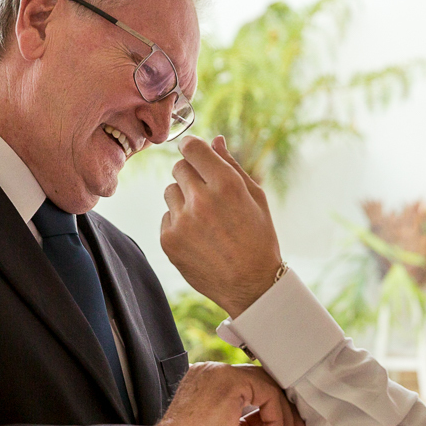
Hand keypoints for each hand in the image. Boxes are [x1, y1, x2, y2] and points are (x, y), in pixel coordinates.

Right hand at [157, 362, 307, 425]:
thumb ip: (254, 424)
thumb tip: (277, 423)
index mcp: (209, 384)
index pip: (252, 387)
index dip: (275, 409)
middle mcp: (212, 373)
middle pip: (263, 383)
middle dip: (285, 412)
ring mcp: (218, 374)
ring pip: (268, 387)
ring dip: (284, 419)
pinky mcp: (227, 381)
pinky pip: (267, 393)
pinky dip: (276, 419)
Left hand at [161, 135, 282, 316]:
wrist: (251, 285)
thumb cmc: (258, 238)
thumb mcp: (255, 198)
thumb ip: (232, 166)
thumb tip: (214, 139)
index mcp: (226, 184)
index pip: (192, 148)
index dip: (191, 146)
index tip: (192, 151)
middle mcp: (202, 200)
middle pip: (178, 168)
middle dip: (190, 174)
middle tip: (207, 193)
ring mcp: (182, 221)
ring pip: (170, 192)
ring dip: (183, 199)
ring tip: (205, 220)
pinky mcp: (169, 240)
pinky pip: (167, 217)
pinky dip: (179, 223)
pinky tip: (199, 238)